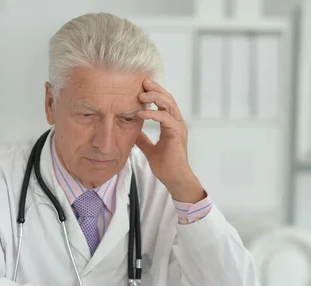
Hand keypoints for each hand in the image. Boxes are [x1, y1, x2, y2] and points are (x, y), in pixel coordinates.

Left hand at [135, 80, 205, 203]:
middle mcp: (177, 123)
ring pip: (168, 105)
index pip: (164, 103)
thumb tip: (132, 131)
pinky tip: (140, 114)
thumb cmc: (165, 166)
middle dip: (155, 89)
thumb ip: (143, 138)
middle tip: (142, 82)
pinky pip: (165, 119)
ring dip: (154, 98)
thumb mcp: (149, 149)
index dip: (155, 93)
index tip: (141, 86)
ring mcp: (178, 128)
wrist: (174, 179)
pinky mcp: (177, 134)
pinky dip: (153, 114)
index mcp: (171, 124)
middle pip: (168, 98)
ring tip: (141, 95)